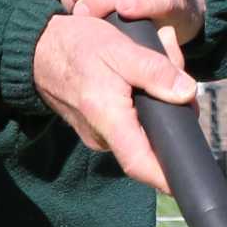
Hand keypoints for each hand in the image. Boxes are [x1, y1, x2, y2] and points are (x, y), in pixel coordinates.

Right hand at [31, 8, 197, 194]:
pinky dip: (143, 106)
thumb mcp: (120, 48)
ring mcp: (97, 134)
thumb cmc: (77, 46)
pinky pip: (128, 125)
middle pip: (149, 144)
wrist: (38, 48)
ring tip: (165, 68)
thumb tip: (187, 92)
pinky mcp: (96, 127)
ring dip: (159, 108)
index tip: (188, 180)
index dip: (166, 178)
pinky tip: (145, 78)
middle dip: (174, 120)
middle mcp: (101, 135)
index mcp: (108, 119)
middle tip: (181, 78)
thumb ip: (155, 71)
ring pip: (140, 132)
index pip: (140, 164)